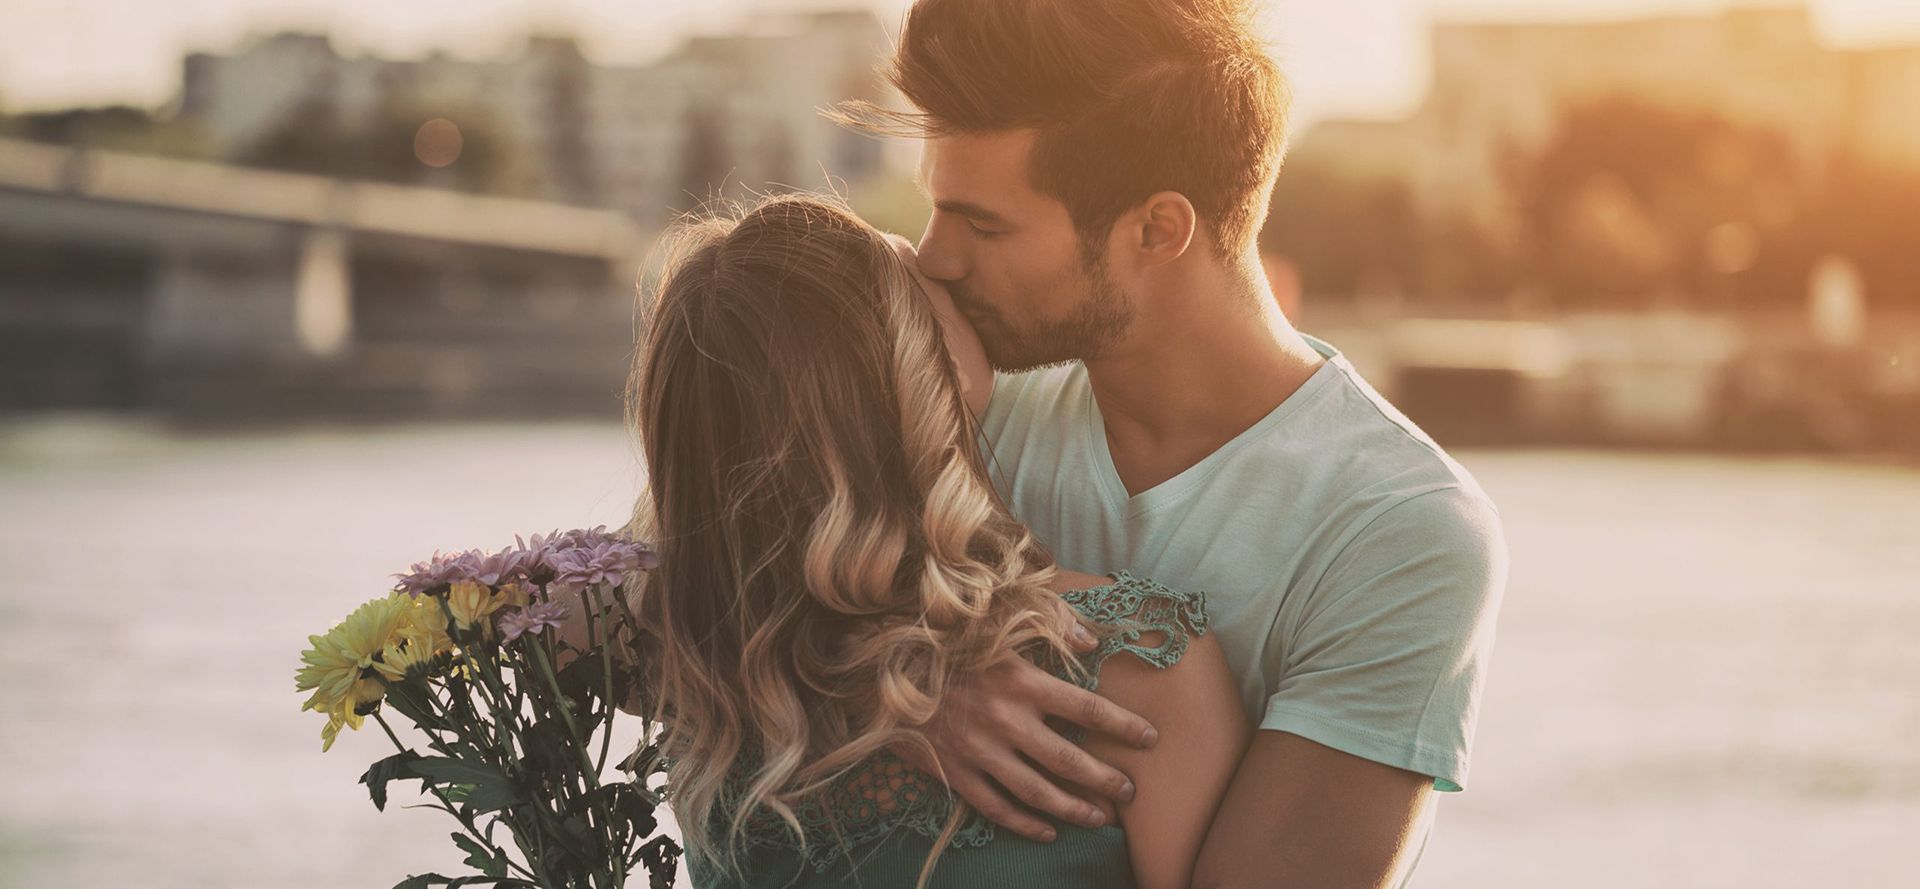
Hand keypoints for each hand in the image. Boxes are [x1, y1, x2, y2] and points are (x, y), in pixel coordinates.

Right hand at [891, 599, 1159, 841]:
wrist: (880, 667)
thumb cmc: (945, 638)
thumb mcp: (996, 617)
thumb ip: (1051, 621)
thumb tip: (1093, 641)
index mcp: (1021, 680)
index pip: (1088, 709)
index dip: (1124, 725)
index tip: (1150, 737)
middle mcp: (1006, 721)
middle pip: (1069, 760)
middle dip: (1106, 779)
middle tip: (1130, 792)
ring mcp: (979, 751)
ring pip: (1038, 792)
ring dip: (1074, 808)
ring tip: (1101, 818)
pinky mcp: (955, 772)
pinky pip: (997, 807)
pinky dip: (1025, 823)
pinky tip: (1048, 829)